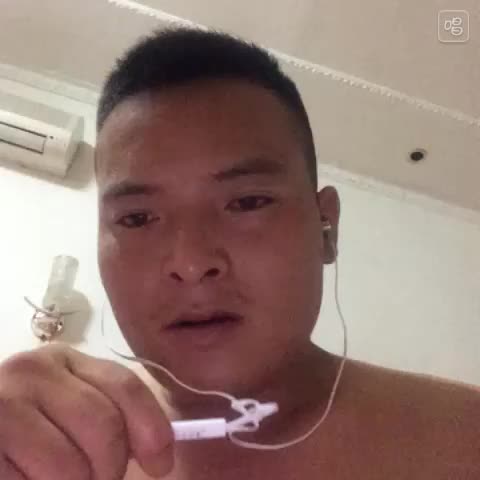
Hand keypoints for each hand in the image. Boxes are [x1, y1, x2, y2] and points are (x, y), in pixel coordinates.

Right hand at [0, 345, 173, 478]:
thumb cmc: (25, 425)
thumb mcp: (66, 406)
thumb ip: (106, 416)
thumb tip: (157, 454)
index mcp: (66, 360)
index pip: (125, 385)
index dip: (152, 428)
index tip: (161, 465)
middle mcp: (35, 371)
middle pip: (105, 426)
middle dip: (111, 468)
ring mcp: (4, 403)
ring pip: (70, 466)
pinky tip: (28, 479)